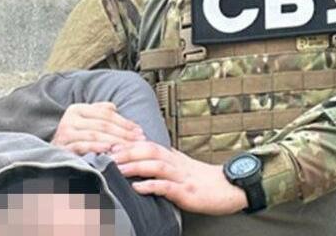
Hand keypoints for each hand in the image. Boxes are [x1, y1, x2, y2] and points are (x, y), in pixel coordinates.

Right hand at [52, 102, 145, 154]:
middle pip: (103, 125)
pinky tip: (110, 151)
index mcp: (77, 109)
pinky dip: (97, 148)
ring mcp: (65, 133)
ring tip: (129, 147)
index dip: (125, 122)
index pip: (106, 114)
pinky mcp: (62, 148)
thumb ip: (100, 113)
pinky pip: (82, 146)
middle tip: (139, 141)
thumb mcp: (86, 122)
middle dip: (124, 133)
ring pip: (95, 135)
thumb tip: (114, 107)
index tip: (139, 131)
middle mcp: (69, 119)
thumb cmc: (75, 140)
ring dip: (115, 141)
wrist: (50, 158)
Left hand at [110, 141, 247, 214]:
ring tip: (117, 169)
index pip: (146, 144)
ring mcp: (182, 177)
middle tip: (105, 155)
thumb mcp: (180, 165)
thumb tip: (139, 152)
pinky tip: (138, 188)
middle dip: (126, 151)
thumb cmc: (202, 179)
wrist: (231, 188)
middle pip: (148, 149)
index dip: (126, 143)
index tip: (106, 144)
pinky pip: (168, 187)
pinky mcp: (188, 192)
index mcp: (171, 156)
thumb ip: (161, 158)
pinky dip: (152, 186)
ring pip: (157, 165)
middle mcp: (175, 163)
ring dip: (135, 166)